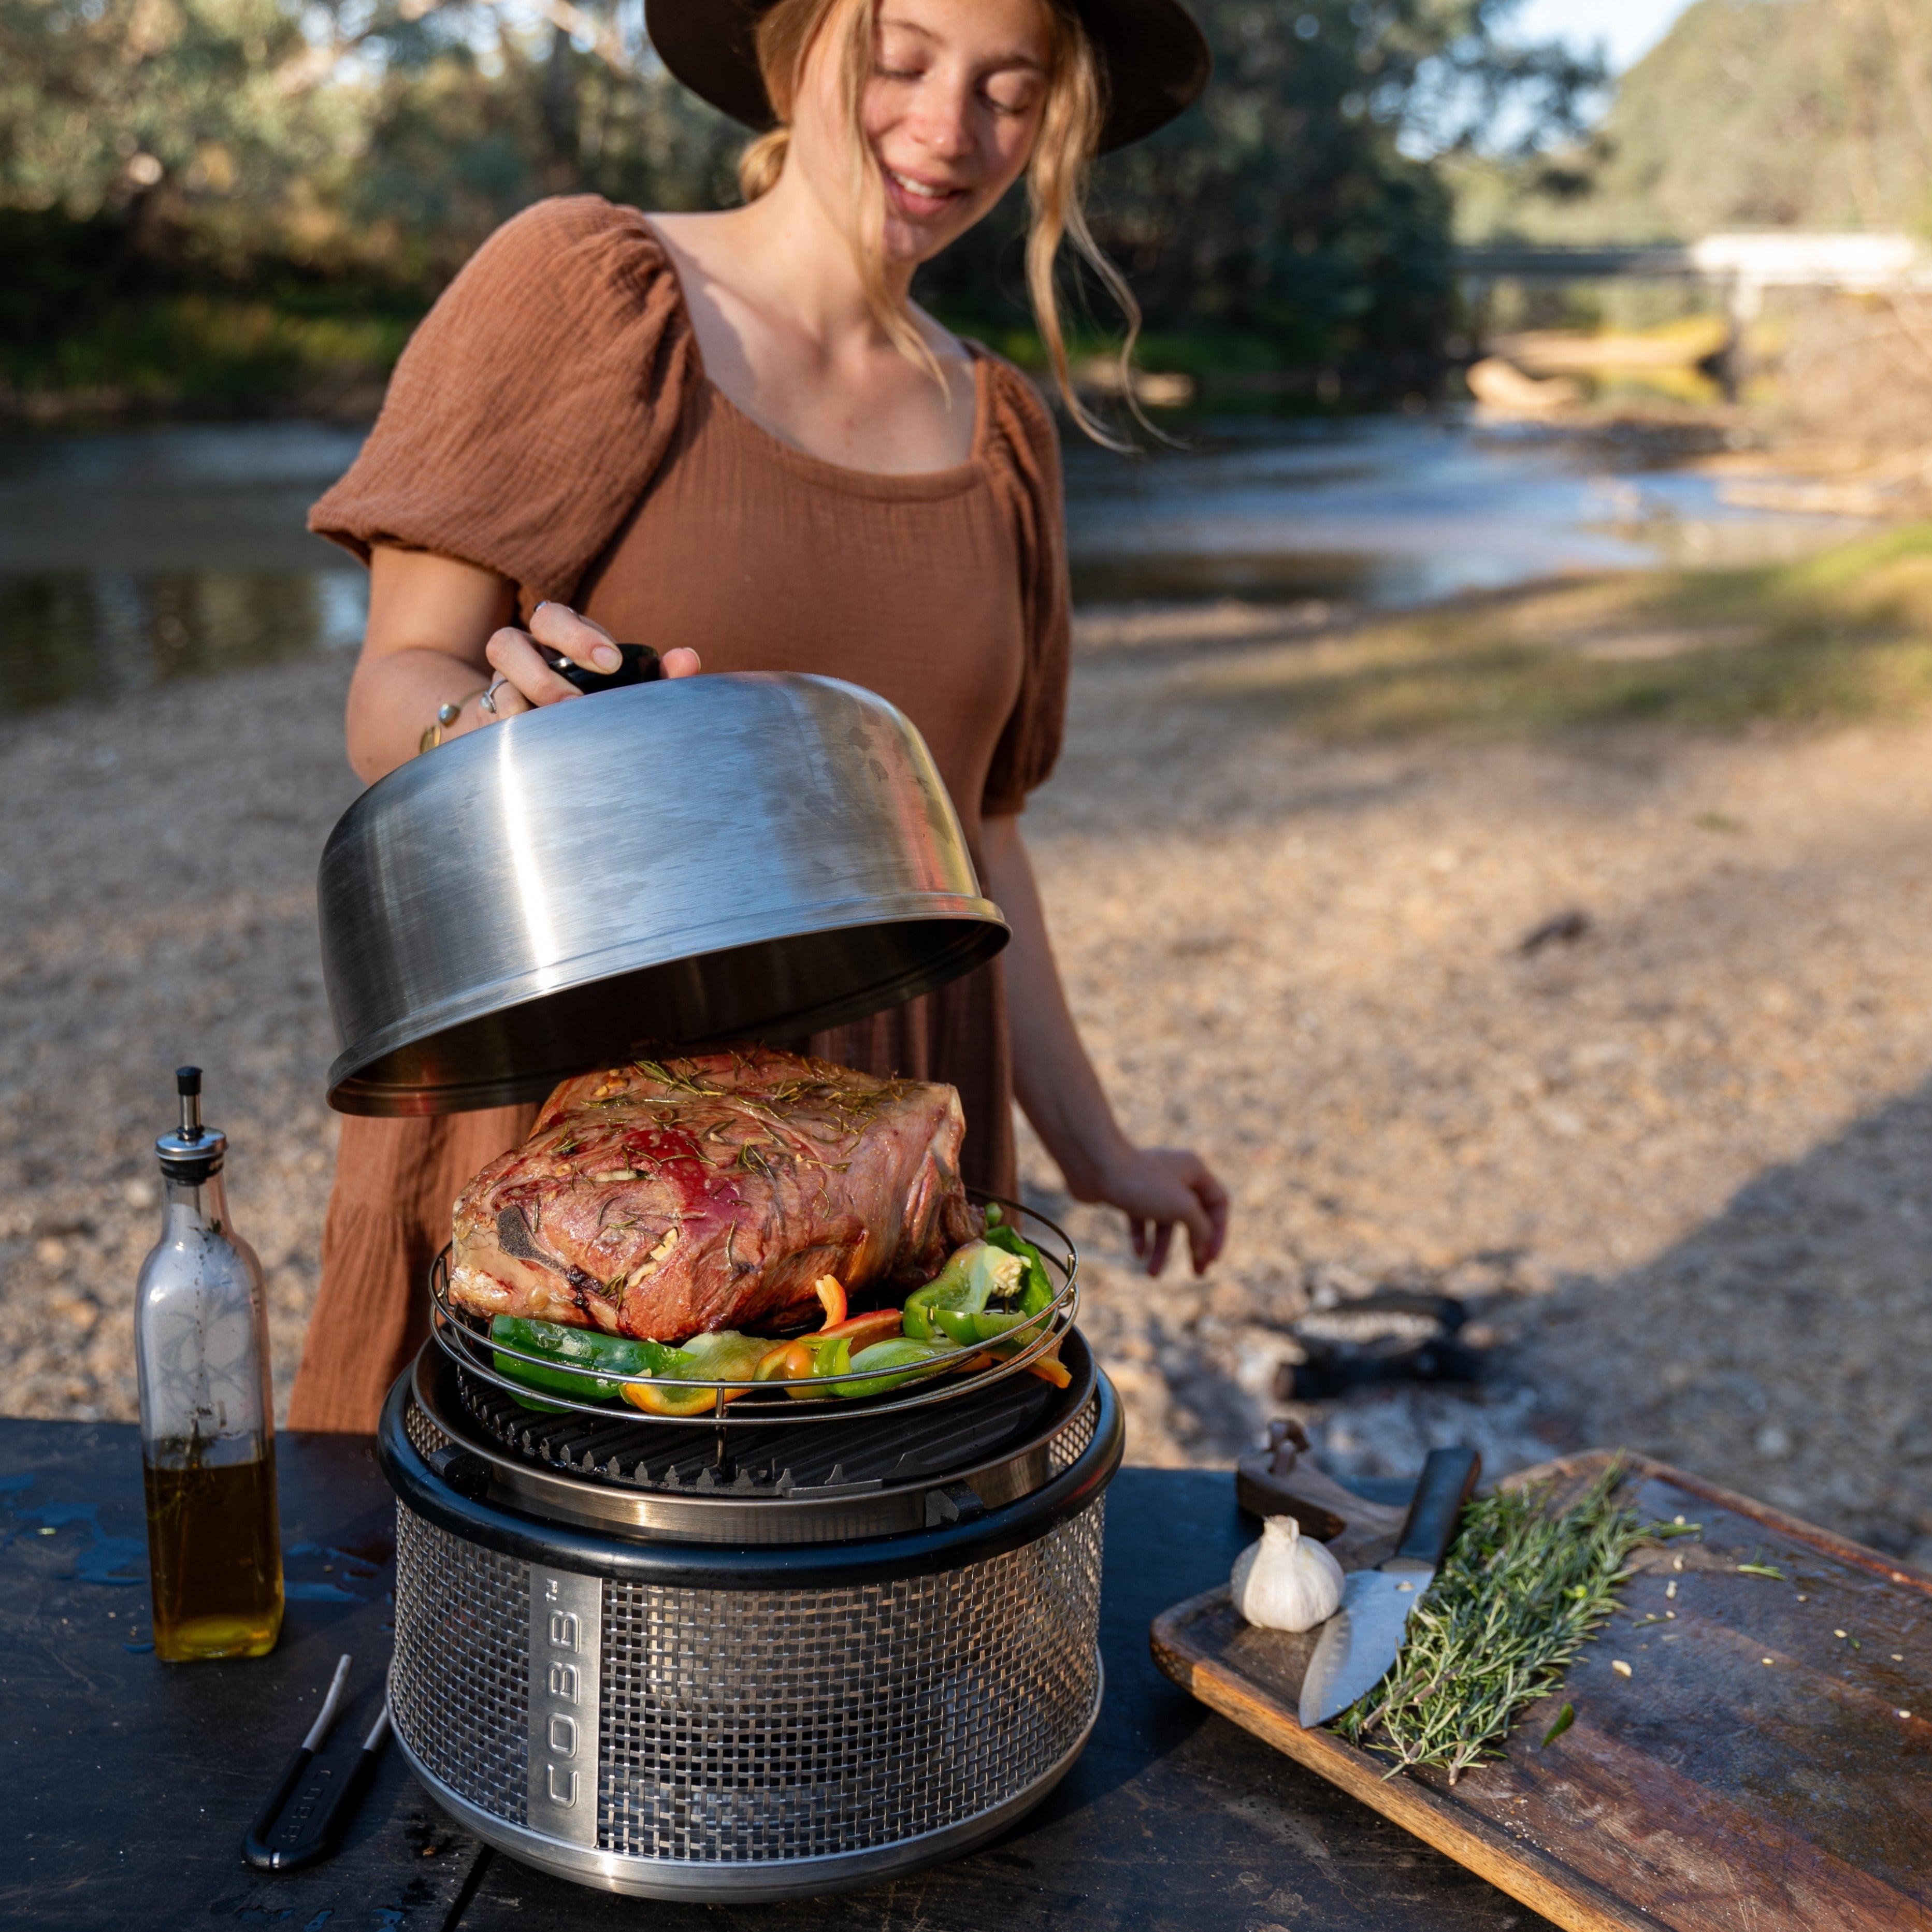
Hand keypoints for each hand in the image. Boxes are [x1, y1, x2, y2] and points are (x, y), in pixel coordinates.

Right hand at [473, 602, 700, 722]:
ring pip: (496, 688)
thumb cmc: (600, 697)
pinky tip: (540, 751)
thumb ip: (660, 673)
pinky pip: (491, 727)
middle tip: (576, 703)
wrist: (552, 729)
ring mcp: (500, 689)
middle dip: (541, 673)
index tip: (612, 663)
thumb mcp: (627, 684)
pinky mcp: (491, 724)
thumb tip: (688, 660)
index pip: (552, 618)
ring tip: (556, 729)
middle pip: (505, 643)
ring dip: (524, 708)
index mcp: (554, 637)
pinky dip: (514, 736)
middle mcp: (520, 656)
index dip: (577, 637)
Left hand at [1084, 1144, 1228, 1277]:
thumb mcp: (1183, 1208)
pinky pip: (1142, 1220)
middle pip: (1194, 1216)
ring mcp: (1151, 1184)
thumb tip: (1203, 1247)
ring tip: (1152, 1274)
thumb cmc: (1143, 1184)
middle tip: (1197, 1274)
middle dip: (1195, 1246)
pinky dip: (1142, 1237)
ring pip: (1164, 1223)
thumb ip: (1201, 1229)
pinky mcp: (1129, 1193)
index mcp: (1194, 1170)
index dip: (1219, 1232)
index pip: (1218, 1203)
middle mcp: (1175, 1175)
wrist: (1096, 1168)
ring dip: (1162, 1250)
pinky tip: (1138, 1253)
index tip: (1212, 1258)